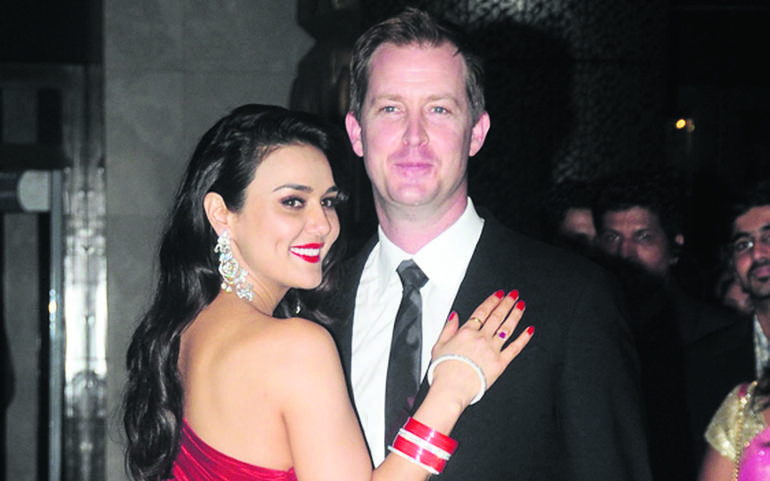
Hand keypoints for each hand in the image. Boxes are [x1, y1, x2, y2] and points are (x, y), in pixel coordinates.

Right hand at [430, 290, 532, 405]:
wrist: (451, 388)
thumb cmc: (443, 370)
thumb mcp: (439, 345)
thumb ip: (448, 328)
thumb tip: (454, 316)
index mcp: (466, 332)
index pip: (482, 311)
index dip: (492, 301)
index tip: (498, 294)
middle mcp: (481, 338)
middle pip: (497, 316)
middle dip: (506, 303)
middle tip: (513, 294)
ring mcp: (492, 349)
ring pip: (507, 328)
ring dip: (516, 315)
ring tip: (521, 305)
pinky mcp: (500, 363)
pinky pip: (515, 348)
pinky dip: (524, 338)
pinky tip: (529, 330)